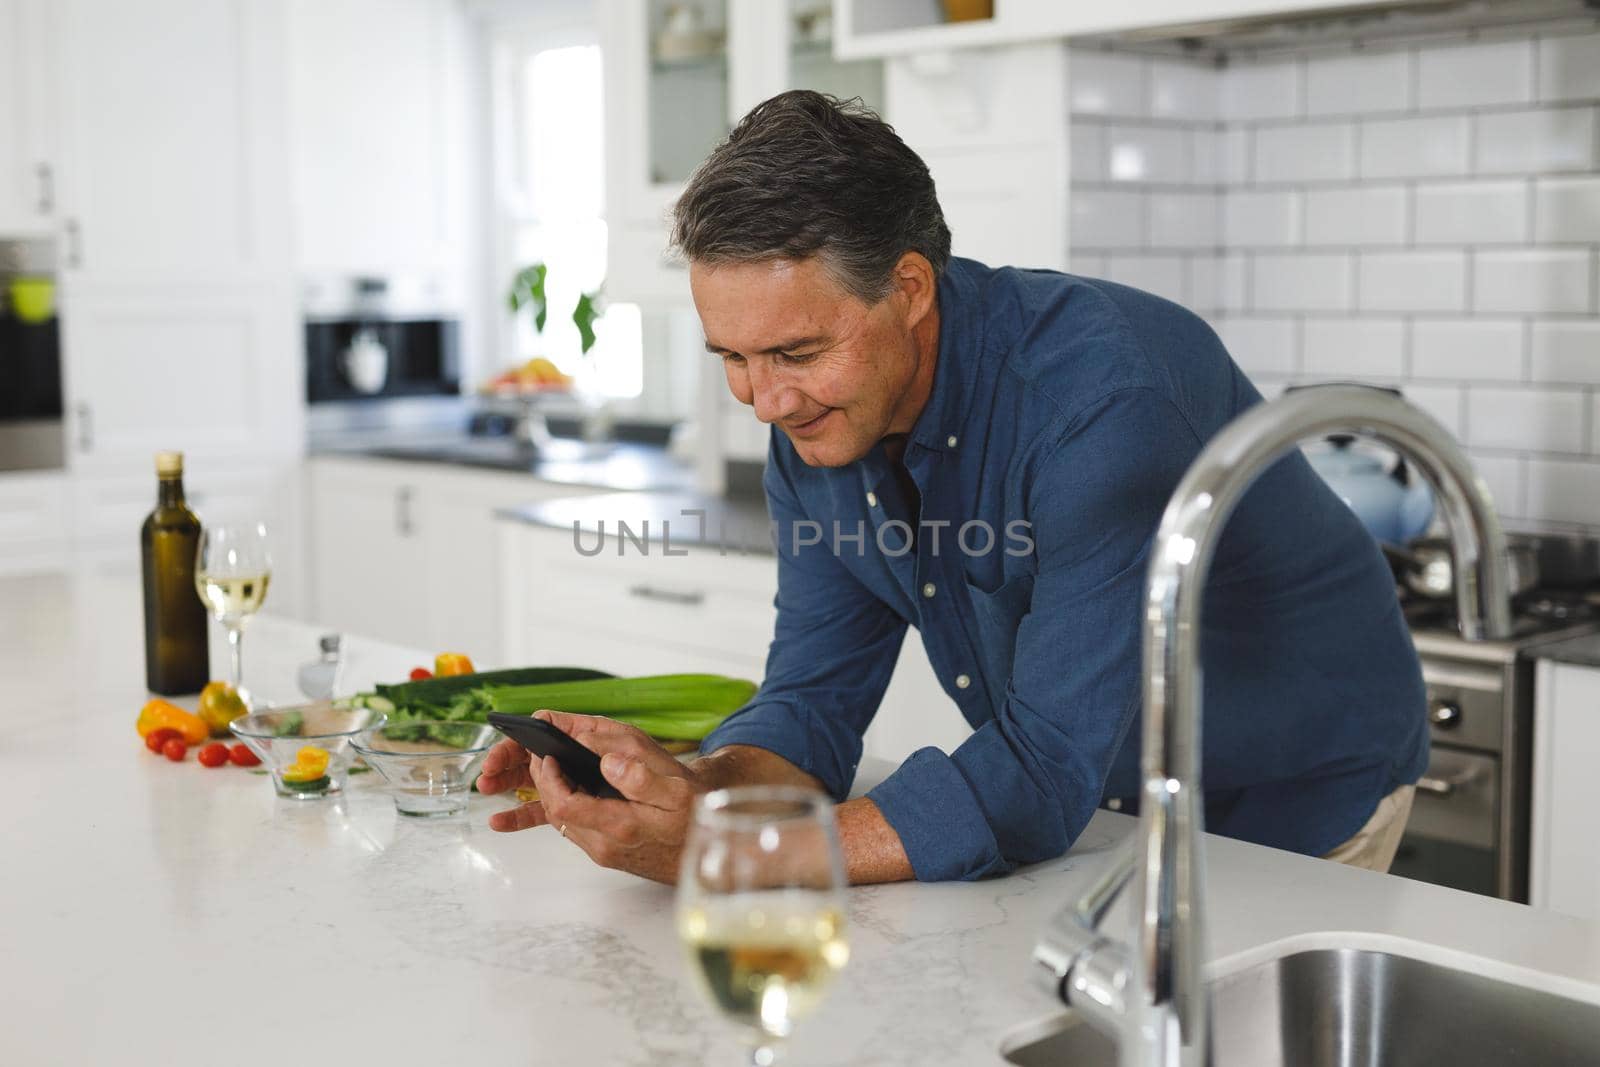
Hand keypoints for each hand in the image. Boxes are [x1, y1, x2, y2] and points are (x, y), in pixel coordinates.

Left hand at [485, 711, 705, 883]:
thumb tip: (608, 762)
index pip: (564, 804)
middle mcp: (604, 843)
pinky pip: (569, 826)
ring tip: (513, 777)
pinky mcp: (604, 847)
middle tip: (529, 755)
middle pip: (553, 813)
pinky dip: (551, 808)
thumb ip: (642, 777)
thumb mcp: (677, 789)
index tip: (546, 754)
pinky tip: (534, 803)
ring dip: (536, 796)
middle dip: (534, 782)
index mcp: (620, 825)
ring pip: (558, 820)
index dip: (548, 779)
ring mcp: (602, 848)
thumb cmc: (694, 814)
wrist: (703, 846)